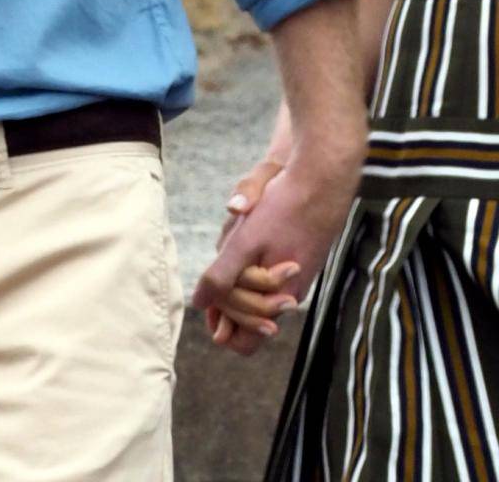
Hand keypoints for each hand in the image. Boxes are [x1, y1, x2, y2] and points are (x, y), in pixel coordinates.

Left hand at [194, 152, 358, 357]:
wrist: (322, 179)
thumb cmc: (283, 208)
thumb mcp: (245, 241)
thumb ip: (222, 276)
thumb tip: (198, 303)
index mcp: (277, 298)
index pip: (246, 340)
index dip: (222, 325)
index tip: (208, 302)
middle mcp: (290, 294)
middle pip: (248, 316)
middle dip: (229, 294)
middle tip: (223, 258)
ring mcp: (296, 276)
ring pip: (256, 289)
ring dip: (240, 272)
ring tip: (238, 235)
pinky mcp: (299, 258)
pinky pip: (267, 270)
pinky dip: (252, 257)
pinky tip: (249, 228)